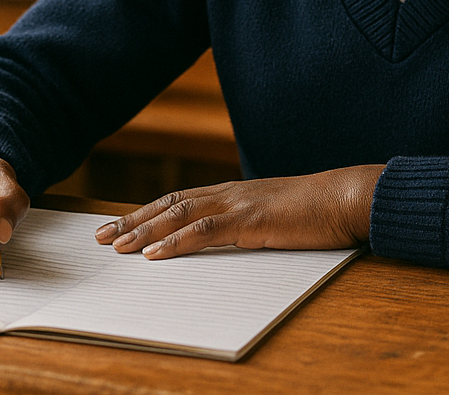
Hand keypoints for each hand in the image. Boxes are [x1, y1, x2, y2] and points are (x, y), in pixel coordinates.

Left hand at [94, 164, 384, 259]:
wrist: (348, 197)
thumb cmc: (318, 211)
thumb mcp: (274, 216)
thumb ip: (247, 223)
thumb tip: (226, 239)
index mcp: (233, 193)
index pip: (179, 200)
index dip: (147, 213)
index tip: (120, 226)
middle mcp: (228, 194)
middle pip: (169, 204)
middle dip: (133, 222)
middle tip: (100, 237)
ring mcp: (239, 204)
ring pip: (179, 215)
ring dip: (145, 232)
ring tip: (117, 247)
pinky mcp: (252, 220)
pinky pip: (206, 232)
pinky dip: (176, 242)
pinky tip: (156, 255)